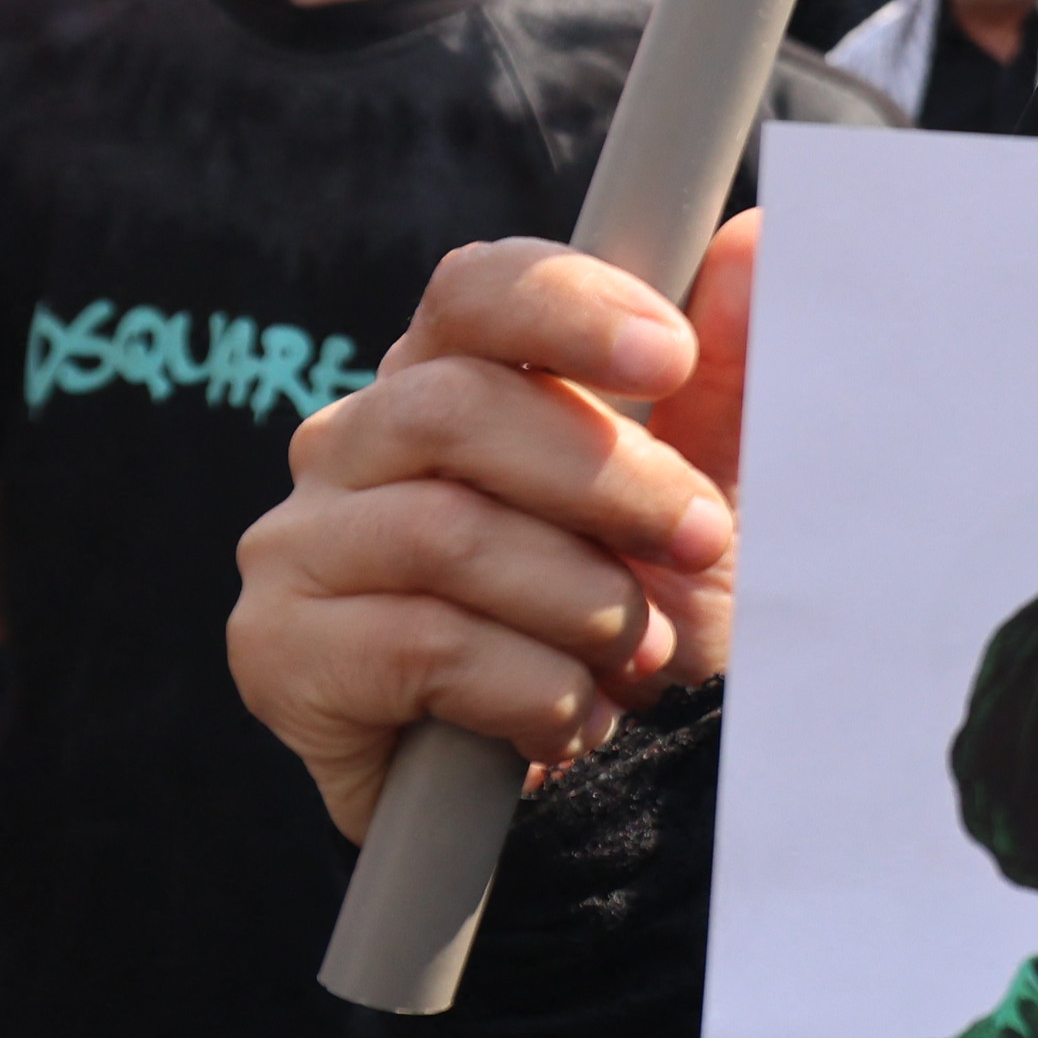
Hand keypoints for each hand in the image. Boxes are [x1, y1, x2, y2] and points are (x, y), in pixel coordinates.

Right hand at [233, 208, 755, 841]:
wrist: (586, 796)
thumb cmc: (635, 621)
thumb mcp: (700, 502)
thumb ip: (726, 382)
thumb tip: (760, 241)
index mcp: (443, 379)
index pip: (474, 290)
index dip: (570, 308)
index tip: (672, 359)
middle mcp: (350, 445)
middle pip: (457, 407)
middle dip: (607, 480)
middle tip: (702, 544)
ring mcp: (299, 547)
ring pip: (444, 535)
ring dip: (578, 601)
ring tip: (640, 655)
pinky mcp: (278, 653)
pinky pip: (418, 645)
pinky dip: (530, 687)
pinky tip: (570, 719)